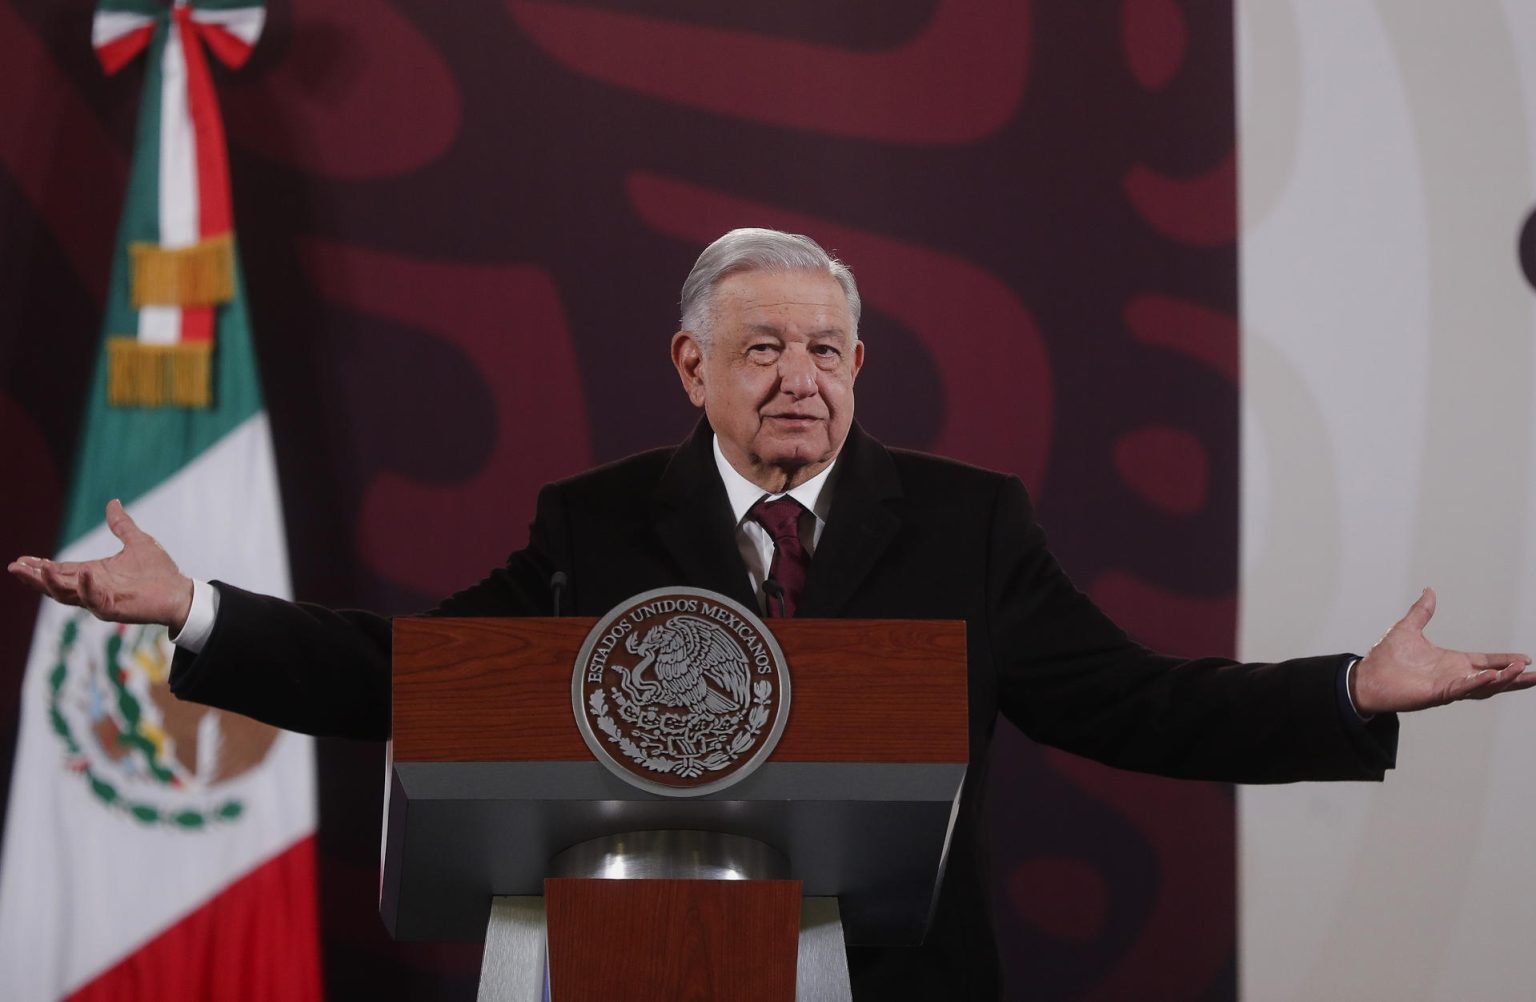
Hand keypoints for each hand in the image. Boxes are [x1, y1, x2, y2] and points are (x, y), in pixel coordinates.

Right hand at [7, 499, 192, 629]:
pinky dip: (87, 587)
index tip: (21, 560)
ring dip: (50, 583)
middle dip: (35, 577)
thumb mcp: (137, 541)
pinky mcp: (114, 608)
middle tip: (15, 567)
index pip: (60, 570)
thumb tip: (113, 502)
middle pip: (55, 584)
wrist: (180, 591)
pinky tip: (83, 573)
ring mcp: (101, 599)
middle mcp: (93, 588)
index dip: (40, 566)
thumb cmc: (159, 571)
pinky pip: (95, 600)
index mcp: (94, 573)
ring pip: (67, 595)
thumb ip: (121, 525)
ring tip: (36, 570)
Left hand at [1352, 588, 1533, 714]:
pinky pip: (1463, 689)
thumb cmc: (1385, 657)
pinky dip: (1479, 683)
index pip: (1486, 661)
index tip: (1526, 659)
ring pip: (1482, 686)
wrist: (1366, 676)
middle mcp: (1453, 676)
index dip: (1505, 660)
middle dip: (1515, 676)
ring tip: (1520, 672)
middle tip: (1535, 674)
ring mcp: (1447, 686)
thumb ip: (1422, 611)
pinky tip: (1493, 677)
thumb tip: (1429, 590)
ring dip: (1502, 680)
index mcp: (1452, 662)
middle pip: (1492, 677)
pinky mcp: (1436, 694)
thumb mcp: (1408, 628)